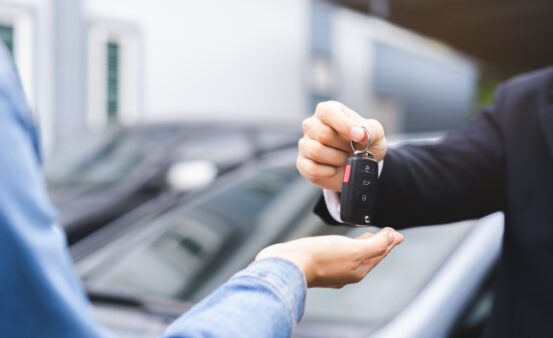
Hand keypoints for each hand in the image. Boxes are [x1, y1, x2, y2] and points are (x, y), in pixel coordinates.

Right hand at [255, 228, 402, 287]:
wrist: (288, 264)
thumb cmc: (319, 257)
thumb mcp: (354, 250)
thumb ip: (376, 244)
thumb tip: (394, 238)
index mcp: (359, 270)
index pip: (379, 253)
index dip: (389, 242)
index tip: (396, 233)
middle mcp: (347, 273)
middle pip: (368, 256)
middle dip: (379, 245)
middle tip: (388, 234)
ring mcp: (332, 270)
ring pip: (354, 255)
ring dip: (364, 245)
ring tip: (368, 236)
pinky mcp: (319, 264)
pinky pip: (340, 254)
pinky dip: (347, 246)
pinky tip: (341, 242)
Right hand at [297, 101, 386, 191]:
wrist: (359, 165)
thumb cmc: (363, 143)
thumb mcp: (375, 133)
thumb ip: (370, 129)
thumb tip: (359, 134)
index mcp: (328, 111)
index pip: (327, 112)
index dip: (343, 125)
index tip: (359, 137)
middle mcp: (312, 125)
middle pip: (323, 134)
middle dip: (343, 146)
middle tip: (352, 149)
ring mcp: (305, 144)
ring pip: (316, 151)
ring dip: (337, 159)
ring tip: (344, 159)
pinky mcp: (302, 163)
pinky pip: (311, 168)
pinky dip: (328, 172)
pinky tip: (334, 169)